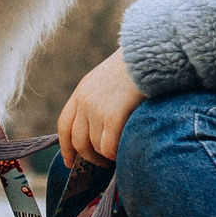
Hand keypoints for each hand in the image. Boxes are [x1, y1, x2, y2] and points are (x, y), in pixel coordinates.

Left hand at [57, 49, 144, 169]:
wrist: (150, 53)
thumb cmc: (139, 65)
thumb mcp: (111, 77)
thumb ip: (103, 98)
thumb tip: (106, 126)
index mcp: (83, 90)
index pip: (65, 124)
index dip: (66, 147)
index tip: (70, 162)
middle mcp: (85, 101)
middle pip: (78, 141)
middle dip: (90, 157)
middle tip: (103, 164)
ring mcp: (97, 109)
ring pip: (96, 147)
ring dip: (107, 156)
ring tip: (120, 155)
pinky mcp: (113, 116)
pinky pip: (109, 148)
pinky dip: (116, 155)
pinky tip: (126, 151)